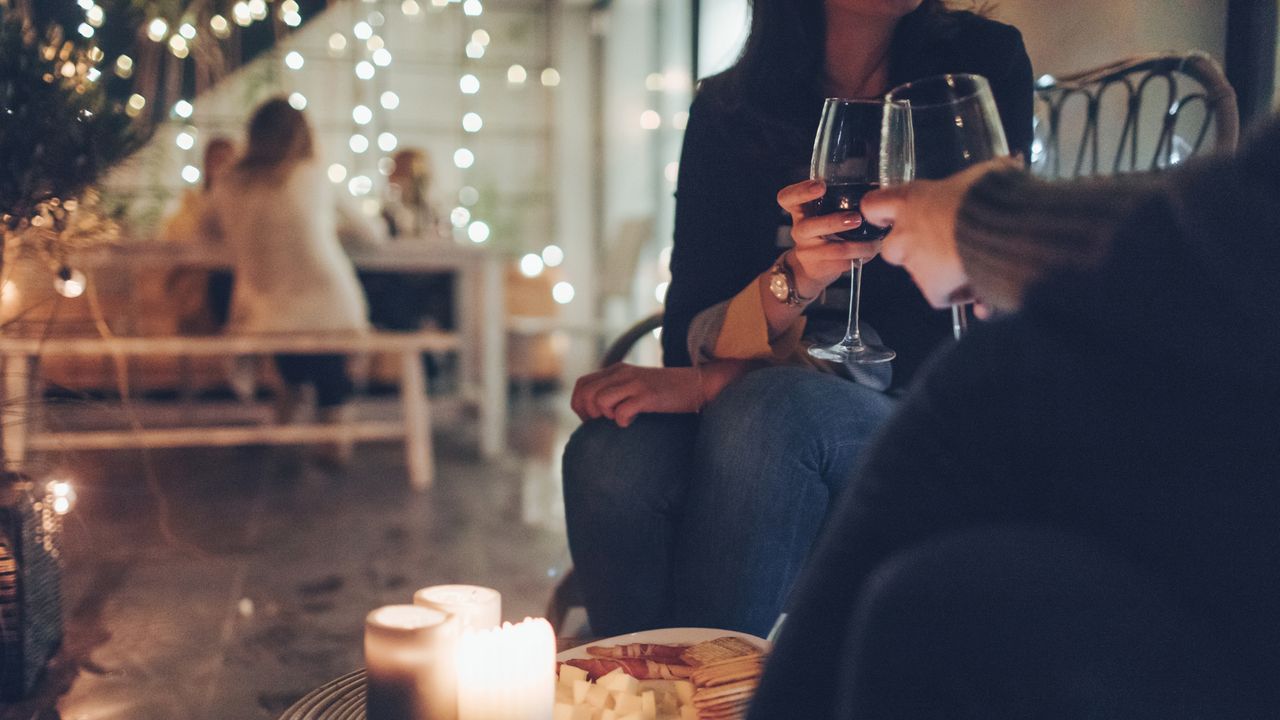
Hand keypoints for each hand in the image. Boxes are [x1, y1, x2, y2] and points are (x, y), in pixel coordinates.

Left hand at [570, 364, 701, 427]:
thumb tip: (592, 413)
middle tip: (604, 421)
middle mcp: (622, 373)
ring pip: (600, 401)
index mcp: (616, 370)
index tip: (592, 419)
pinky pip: (622, 411)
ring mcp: (635, 383)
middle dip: (589, 413)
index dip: (579, 404)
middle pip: (586, 393)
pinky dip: (622, 421)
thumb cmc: (665, 392)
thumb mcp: (635, 384)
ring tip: (619, 418)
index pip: (581, 385)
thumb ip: (615, 390)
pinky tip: (632, 421)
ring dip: (605, 415)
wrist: (696, 384)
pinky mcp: (648, 396)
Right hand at [776, 180, 881, 297]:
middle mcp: (800, 229)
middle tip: (856, 218)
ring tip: (874, 243)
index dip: (801, 191)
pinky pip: (842, 263)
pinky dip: (861, 257)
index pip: (787, 198)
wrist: (809, 267)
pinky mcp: (819, 267)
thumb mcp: (822, 213)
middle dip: (833, 222)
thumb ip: (836, 200)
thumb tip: (875, 191)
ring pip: (832, 249)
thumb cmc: (823, 231)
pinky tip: (871, 252)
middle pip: (807, 226)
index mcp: (800, 210)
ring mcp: (807, 250)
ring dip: (857, 246)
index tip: (821, 186)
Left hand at [860, 159, 1011, 307]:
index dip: (880, 211)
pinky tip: (982, 283)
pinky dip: (960, 292)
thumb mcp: (988, 175)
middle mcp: (906, 234)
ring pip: (920, 272)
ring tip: (973, 262)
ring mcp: (917, 265)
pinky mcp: (933, 290)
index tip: (887, 215)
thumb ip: (987, 174)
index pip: (874, 205)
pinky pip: (943, 295)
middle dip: (909, 250)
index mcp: (911, 200)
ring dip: (941, 269)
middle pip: (890, 248)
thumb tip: (1011, 163)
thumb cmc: (992, 197)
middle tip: (938, 244)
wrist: (1005, 234)